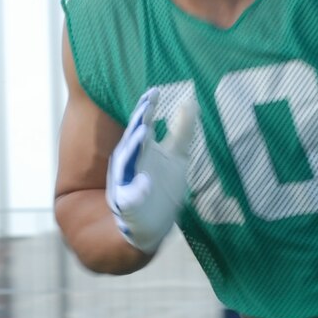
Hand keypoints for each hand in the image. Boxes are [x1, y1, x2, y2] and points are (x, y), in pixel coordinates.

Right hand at [107, 88, 196, 252]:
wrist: (153, 225)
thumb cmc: (162, 187)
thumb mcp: (177, 156)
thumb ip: (182, 130)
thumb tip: (191, 101)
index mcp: (141, 149)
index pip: (143, 124)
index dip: (148, 109)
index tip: (155, 92)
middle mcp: (131, 162)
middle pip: (134, 139)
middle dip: (139, 123)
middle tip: (147, 107)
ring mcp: (127, 182)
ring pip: (128, 163)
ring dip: (134, 148)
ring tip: (144, 133)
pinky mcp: (128, 205)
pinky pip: (130, 197)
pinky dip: (136, 190)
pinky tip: (145, 183)